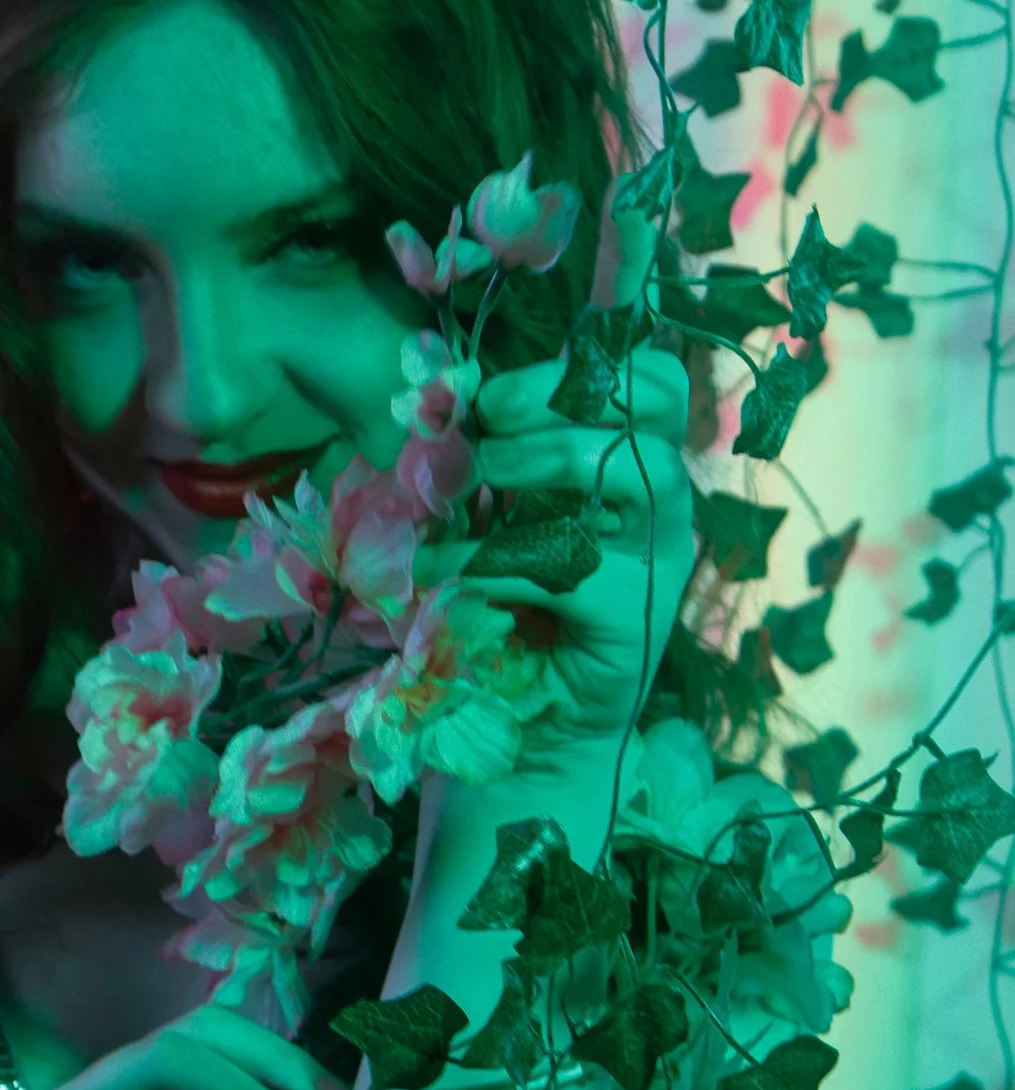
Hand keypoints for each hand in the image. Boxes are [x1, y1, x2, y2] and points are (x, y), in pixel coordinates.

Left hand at [419, 341, 694, 776]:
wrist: (532, 730)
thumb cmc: (514, 615)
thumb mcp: (501, 521)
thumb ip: (491, 465)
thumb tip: (437, 405)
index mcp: (635, 469)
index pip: (656, 381)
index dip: (595, 358)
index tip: (496, 386)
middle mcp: (663, 506)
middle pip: (656, 407)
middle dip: (558, 395)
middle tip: (481, 416)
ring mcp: (660, 560)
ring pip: (634, 470)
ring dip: (536, 460)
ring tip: (455, 483)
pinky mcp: (635, 616)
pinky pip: (563, 566)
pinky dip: (481, 561)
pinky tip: (425, 571)